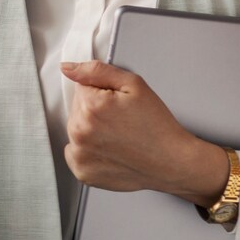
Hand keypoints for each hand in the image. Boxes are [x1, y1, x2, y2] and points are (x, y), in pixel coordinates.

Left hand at [59, 60, 228, 203]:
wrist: (172, 162)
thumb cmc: (157, 126)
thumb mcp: (134, 85)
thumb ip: (97, 71)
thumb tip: (68, 68)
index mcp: (91, 106)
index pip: (81, 87)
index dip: (102, 92)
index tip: (118, 104)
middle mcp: (80, 131)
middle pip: (77, 109)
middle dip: (95, 110)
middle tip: (122, 120)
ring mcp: (80, 154)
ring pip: (76, 130)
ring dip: (91, 130)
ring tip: (118, 136)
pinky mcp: (82, 171)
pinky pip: (75, 153)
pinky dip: (88, 151)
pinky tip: (110, 150)